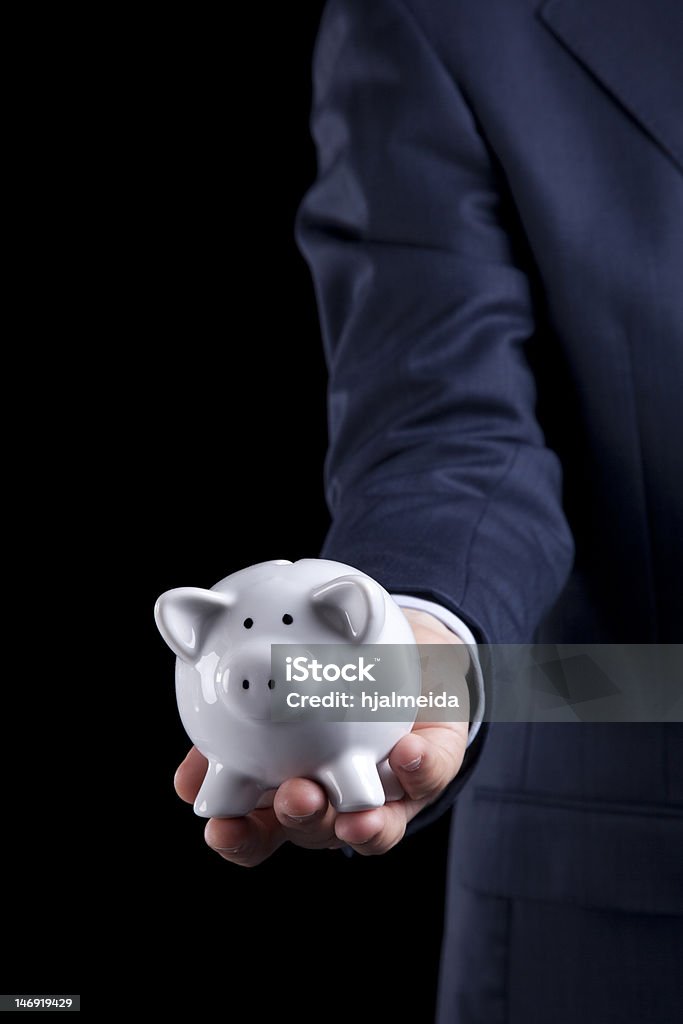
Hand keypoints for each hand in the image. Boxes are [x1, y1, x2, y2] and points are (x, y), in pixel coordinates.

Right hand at [174, 609, 468, 864]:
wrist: (392, 638)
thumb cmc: (321, 663)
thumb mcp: (268, 680)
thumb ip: (229, 719)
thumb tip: (186, 778)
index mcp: (284, 785)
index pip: (255, 832)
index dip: (238, 839)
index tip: (221, 828)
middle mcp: (334, 799)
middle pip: (314, 830)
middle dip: (303, 821)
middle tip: (294, 796)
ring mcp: (386, 791)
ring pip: (373, 826)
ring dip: (363, 823)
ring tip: (357, 809)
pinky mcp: (431, 769)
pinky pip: (429, 777)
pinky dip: (419, 769)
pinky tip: (409, 752)